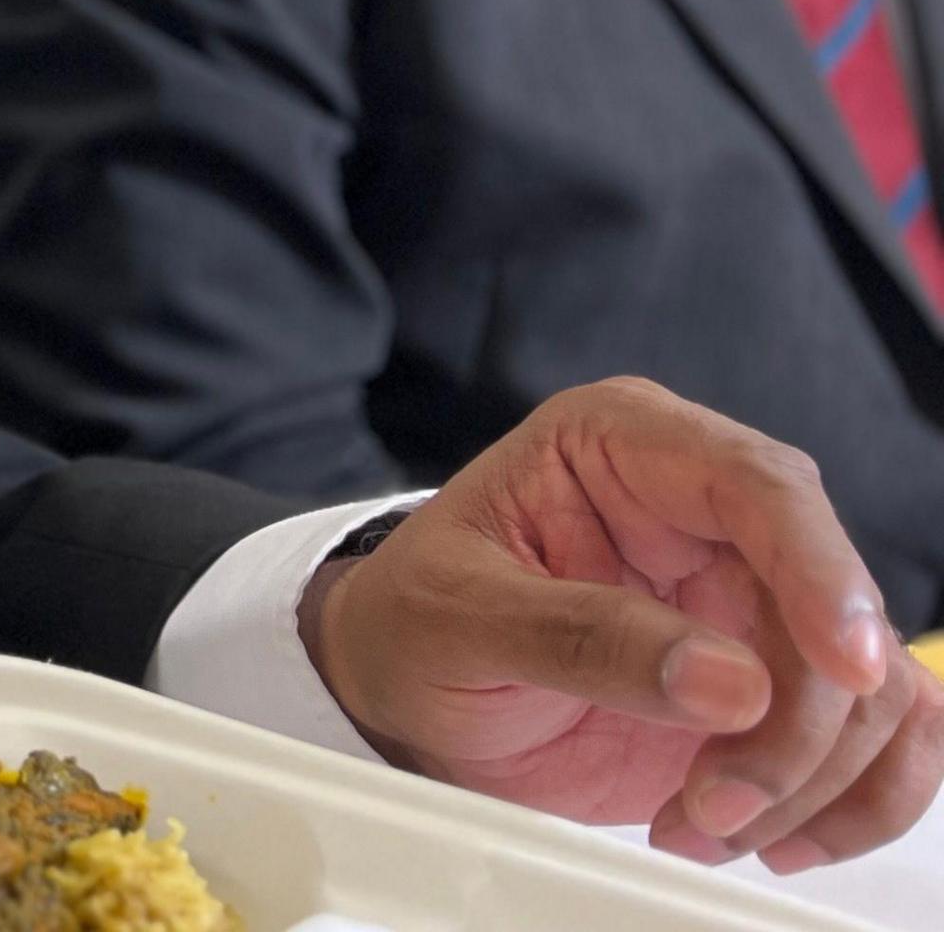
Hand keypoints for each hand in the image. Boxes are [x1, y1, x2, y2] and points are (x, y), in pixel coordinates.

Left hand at [302, 377, 941, 869]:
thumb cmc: (415, 620)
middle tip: (714, 802)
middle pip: (830, 606)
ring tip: (703, 826)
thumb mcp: (457, 617)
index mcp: (624, 445)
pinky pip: (878, 738)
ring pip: (869, 686)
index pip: (759, 485)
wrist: (406, 687)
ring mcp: (753, 599)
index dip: (820, 574)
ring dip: (814, 778)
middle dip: (799, 724)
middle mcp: (708, 511)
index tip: (843, 669)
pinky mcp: (776, 684)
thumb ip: (580, 638)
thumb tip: (731, 683)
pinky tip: (776, 839)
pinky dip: (849, 802)